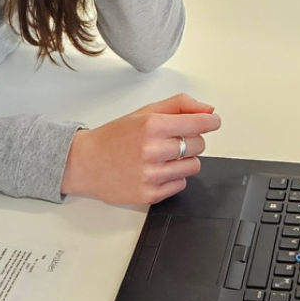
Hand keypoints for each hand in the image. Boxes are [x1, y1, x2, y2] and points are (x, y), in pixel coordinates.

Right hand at [61, 93, 220, 203]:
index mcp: (151, 125)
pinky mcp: (150, 194)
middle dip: (190, 140)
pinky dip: (172, 177)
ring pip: (193, 166)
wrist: (86, 163)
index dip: (210, 122)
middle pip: (198, 145)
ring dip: (183, 160)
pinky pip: (180, 184)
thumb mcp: (144, 113)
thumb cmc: (114, 137)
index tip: (213, 122)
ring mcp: (151, 174)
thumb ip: (178, 106)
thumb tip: (208, 110)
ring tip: (162, 156)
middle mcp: (152, 150)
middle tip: (171, 140)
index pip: (198, 123)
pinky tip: (155, 170)